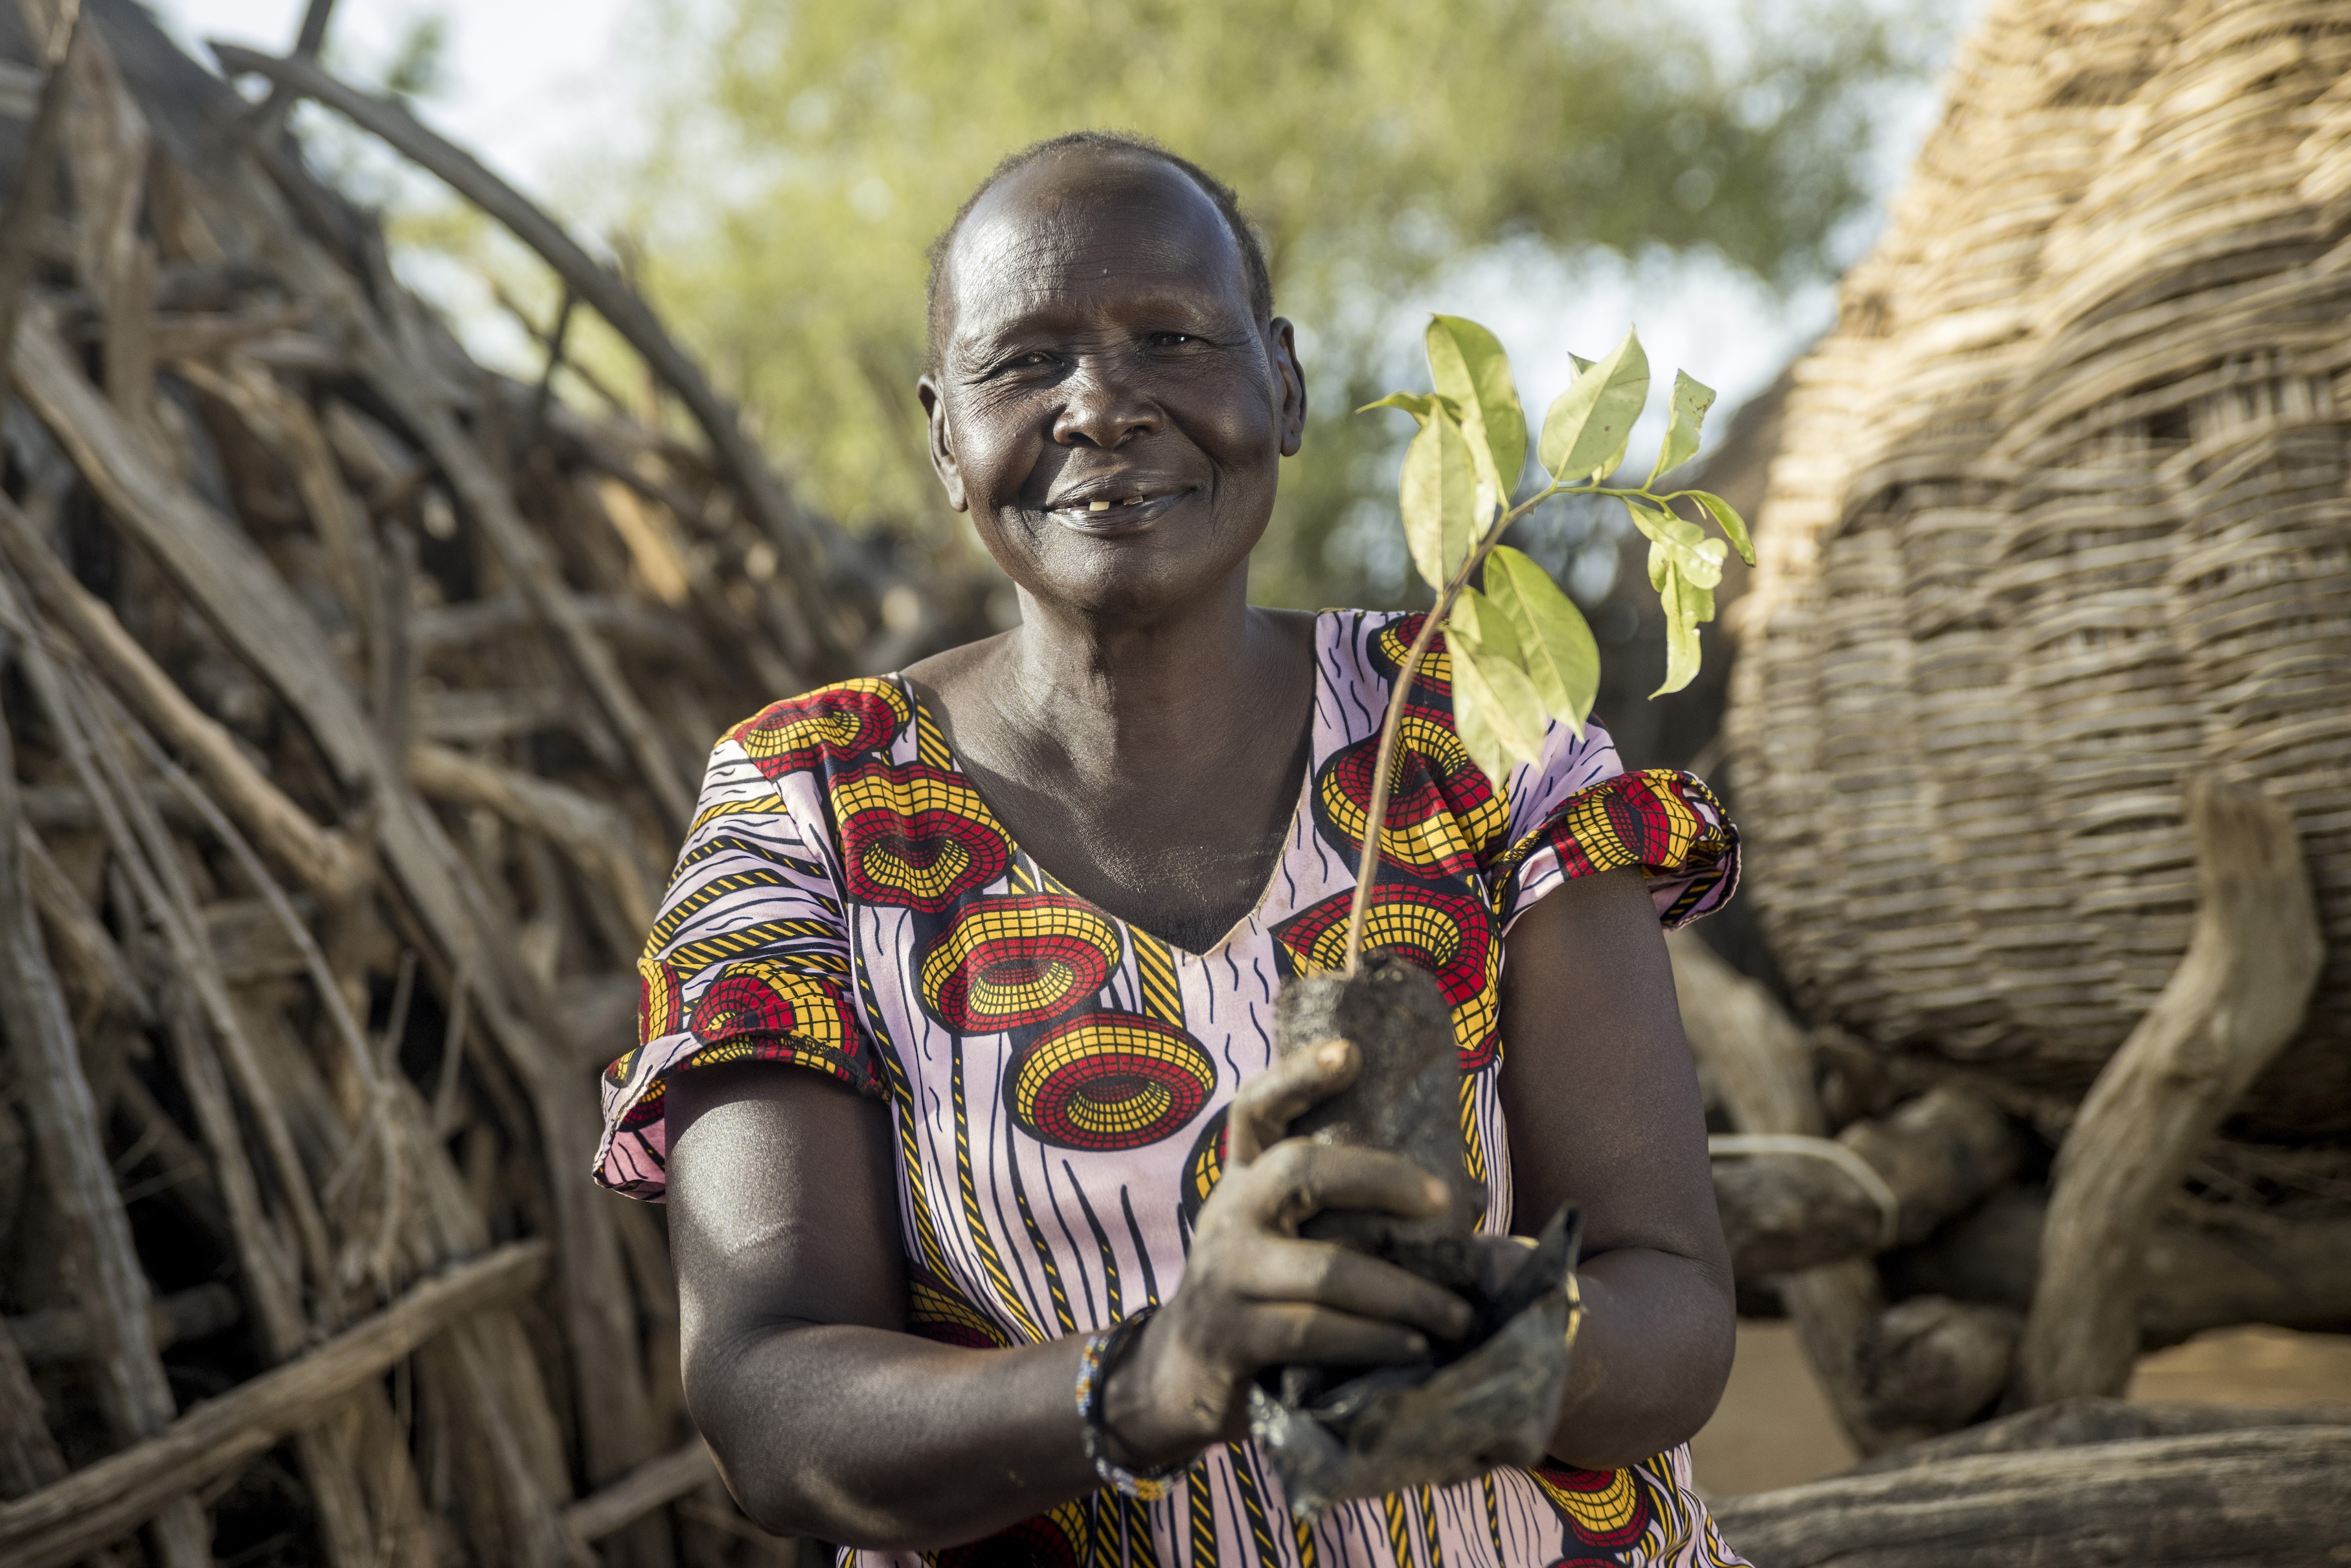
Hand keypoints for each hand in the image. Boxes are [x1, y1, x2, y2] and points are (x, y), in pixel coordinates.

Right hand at [1101, 1038, 1476, 1461]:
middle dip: (1380, 1177)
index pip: (1257, 1110)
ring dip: (1405, 1294)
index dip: (1298, 1075)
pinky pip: (1318, 1332)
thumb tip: (1458, 1199)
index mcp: (1243, 1180)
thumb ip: (1334, 1210)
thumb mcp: (1278, 1235)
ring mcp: (1228, 1275)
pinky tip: (1416, 1346)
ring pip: (1327, 1270)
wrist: (1182, 1373)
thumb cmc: (1260, 1292)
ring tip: (1457, 1315)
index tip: (1350, 1052)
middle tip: (1444, 1201)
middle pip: (1300, 1170)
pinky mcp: (1236, 1336)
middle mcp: (1229, 1214)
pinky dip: (1375, 1339)